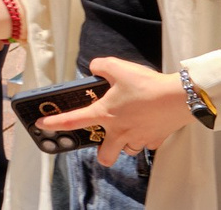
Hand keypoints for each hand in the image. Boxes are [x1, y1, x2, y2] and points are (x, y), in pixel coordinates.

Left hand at [39, 57, 191, 164]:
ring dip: (124, 145)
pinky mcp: (157, 139)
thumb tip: (95, 69)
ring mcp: (139, 138)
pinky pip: (147, 145)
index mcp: (105, 114)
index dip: (54, 123)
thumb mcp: (117, 66)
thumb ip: (100, 66)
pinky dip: (145, 140)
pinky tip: (146, 127)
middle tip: (102, 143)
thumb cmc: (146, 84)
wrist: (179, 97)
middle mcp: (120, 131)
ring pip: (127, 151)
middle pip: (105, 155)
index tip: (41, 125)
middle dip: (102, 154)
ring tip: (126, 132)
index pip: (73, 120)